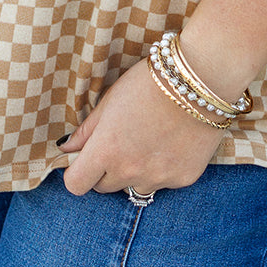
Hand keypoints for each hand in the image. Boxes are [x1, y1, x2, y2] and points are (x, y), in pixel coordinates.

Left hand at [58, 57, 226, 196]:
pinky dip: (163, 169)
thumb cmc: (150, 82)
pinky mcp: (183, 179)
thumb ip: (87, 130)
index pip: (76, 185)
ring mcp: (158, 178)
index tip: (85, 159)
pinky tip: (171, 142)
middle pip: (104, 187)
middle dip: (106, 170)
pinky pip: (163, 183)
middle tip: (122, 141)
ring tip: (149, 141)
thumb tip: (66, 149)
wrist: (201, 78)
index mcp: (106, 150)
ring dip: (135, 172)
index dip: (78, 172)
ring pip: (134, 187)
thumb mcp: (111, 100)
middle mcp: (129, 170)